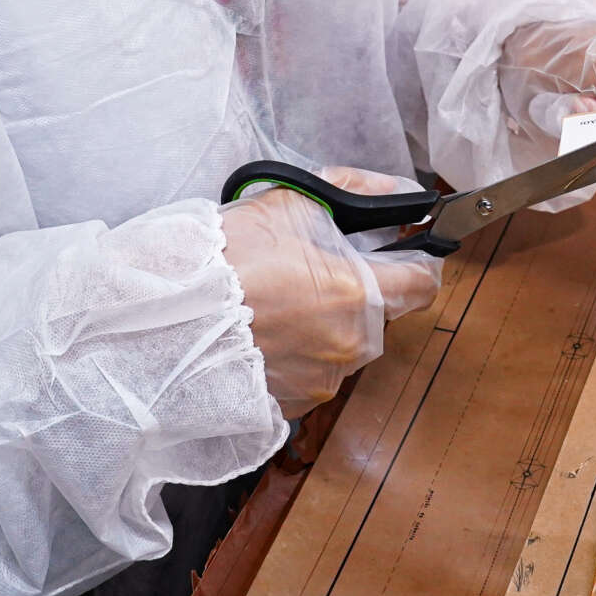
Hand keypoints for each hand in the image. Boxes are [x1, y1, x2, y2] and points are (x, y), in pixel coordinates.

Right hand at [220, 166, 442, 417]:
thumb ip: (358, 192)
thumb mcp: (295, 202)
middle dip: (361, 288)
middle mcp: (351, 346)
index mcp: (360, 297)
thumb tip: (397, 194)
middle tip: (318, 266)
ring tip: (281, 298)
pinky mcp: (294, 403)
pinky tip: (269, 330)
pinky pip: (315, 371)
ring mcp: (323, 380)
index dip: (419, 258)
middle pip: (383, 313)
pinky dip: (301, 351)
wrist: (171, 314)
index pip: (424, 283)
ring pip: (347, 343)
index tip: (403, 248)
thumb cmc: (230, 256)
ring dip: (329, 320)